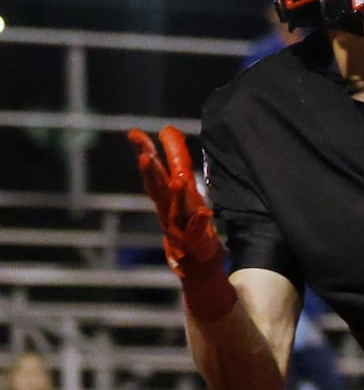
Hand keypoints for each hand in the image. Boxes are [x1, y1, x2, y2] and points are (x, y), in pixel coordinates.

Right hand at [127, 127, 222, 275]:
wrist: (194, 259)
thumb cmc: (188, 218)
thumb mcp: (183, 186)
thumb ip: (176, 159)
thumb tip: (167, 129)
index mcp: (167, 194)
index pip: (156, 169)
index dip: (146, 150)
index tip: (134, 132)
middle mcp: (169, 208)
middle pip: (157, 188)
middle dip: (151, 172)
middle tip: (144, 155)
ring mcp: (179, 225)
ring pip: (174, 209)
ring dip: (175, 195)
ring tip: (177, 180)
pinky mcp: (194, 240)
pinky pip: (195, 230)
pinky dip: (198, 221)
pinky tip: (203, 212)